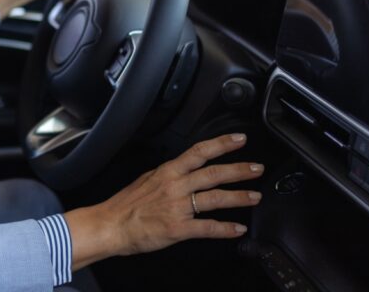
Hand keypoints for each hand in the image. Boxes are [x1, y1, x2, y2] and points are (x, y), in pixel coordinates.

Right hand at [65, 133, 263, 270]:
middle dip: (239, 169)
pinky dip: (225, 229)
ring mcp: (178, 207)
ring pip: (215, 198)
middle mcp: (175, 186)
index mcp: (167, 172)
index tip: (239, 139)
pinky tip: (238, 229)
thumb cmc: (125, 205)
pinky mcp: (178, 228)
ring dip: (239, 197)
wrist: (110, 225)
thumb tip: (181, 171)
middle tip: (257, 168)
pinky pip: (207, 227)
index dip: (221, 144)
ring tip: (255, 197)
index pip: (199, 152)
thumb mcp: (146, 180)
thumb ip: (167, 176)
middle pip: (214, 173)